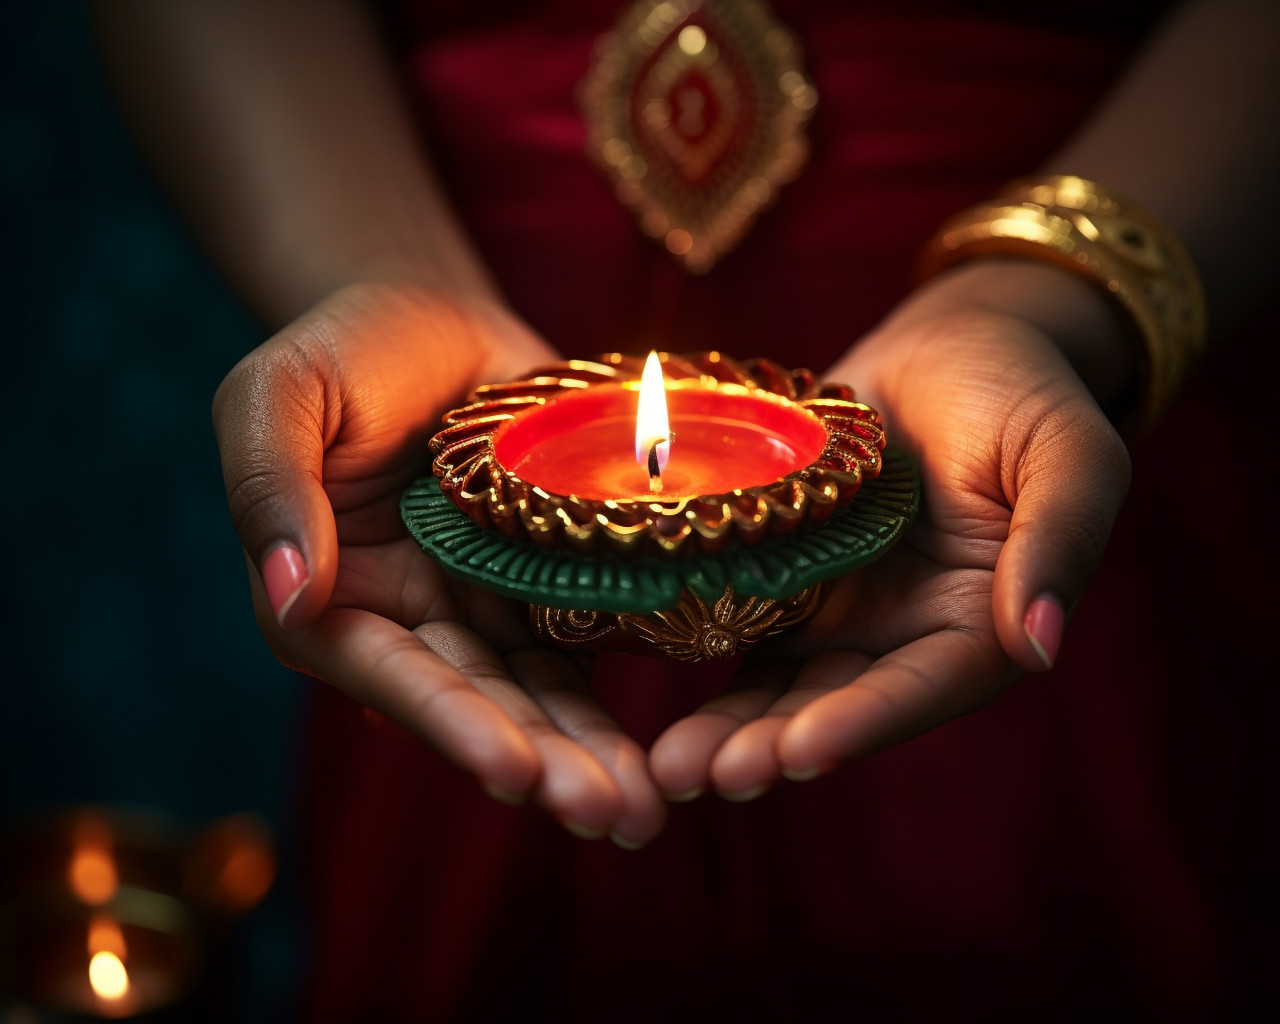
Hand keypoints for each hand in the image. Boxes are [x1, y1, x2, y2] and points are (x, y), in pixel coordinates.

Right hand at [213, 281, 666, 844]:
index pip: (391, 676)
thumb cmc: (344, 350)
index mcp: (331, 600)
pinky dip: (623, 686)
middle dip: (544, 763)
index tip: (516, 771)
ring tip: (650, 803)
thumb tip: (287, 596)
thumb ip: (270, 487)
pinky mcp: (546, 582)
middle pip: (479, 705)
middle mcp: (410, 622)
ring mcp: (483, 606)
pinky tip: (679, 732)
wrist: (431, 317)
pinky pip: (587, 640)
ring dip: (591, 750)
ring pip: (540, 692)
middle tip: (615, 814)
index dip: (452, 724)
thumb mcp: (279, 395)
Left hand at [649, 277, 1132, 799]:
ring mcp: (837, 607)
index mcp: (976, 625)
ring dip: (721, 722)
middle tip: (694, 773)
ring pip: (774, 679)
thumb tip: (1038, 647)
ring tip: (663, 761)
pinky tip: (635, 665)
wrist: (951, 348)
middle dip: (766, 743)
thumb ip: (1059, 542)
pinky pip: (734, 616)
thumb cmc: (1023, 394)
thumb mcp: (1069, 455)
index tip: (799, 751)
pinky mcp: (784, 572)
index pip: (918, 690)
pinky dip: (690, 645)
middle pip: (831, 703)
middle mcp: (900, 634)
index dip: (860, 723)